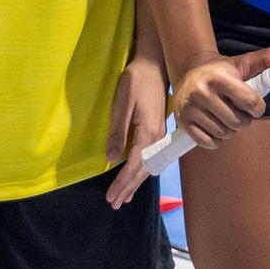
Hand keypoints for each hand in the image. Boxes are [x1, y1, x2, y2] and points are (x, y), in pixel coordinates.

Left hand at [104, 56, 167, 207]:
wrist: (154, 64)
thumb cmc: (135, 82)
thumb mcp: (122, 105)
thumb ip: (118, 133)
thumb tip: (112, 160)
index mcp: (147, 132)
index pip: (134, 165)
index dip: (122, 183)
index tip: (110, 197)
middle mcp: (156, 137)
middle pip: (143, 170)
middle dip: (128, 188)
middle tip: (114, 204)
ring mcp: (159, 134)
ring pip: (149, 165)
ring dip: (136, 183)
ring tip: (125, 198)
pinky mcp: (157, 130)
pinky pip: (151, 158)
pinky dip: (143, 171)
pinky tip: (139, 176)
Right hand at [170, 47, 269, 149]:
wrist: (189, 71)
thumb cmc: (220, 70)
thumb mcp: (240, 62)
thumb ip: (261, 60)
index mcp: (219, 78)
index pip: (249, 101)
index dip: (258, 108)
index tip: (256, 107)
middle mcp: (202, 92)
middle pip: (237, 121)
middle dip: (244, 120)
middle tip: (241, 113)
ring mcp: (190, 108)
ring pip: (223, 133)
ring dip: (231, 131)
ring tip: (228, 119)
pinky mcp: (183, 122)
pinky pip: (206, 142)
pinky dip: (216, 140)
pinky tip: (216, 129)